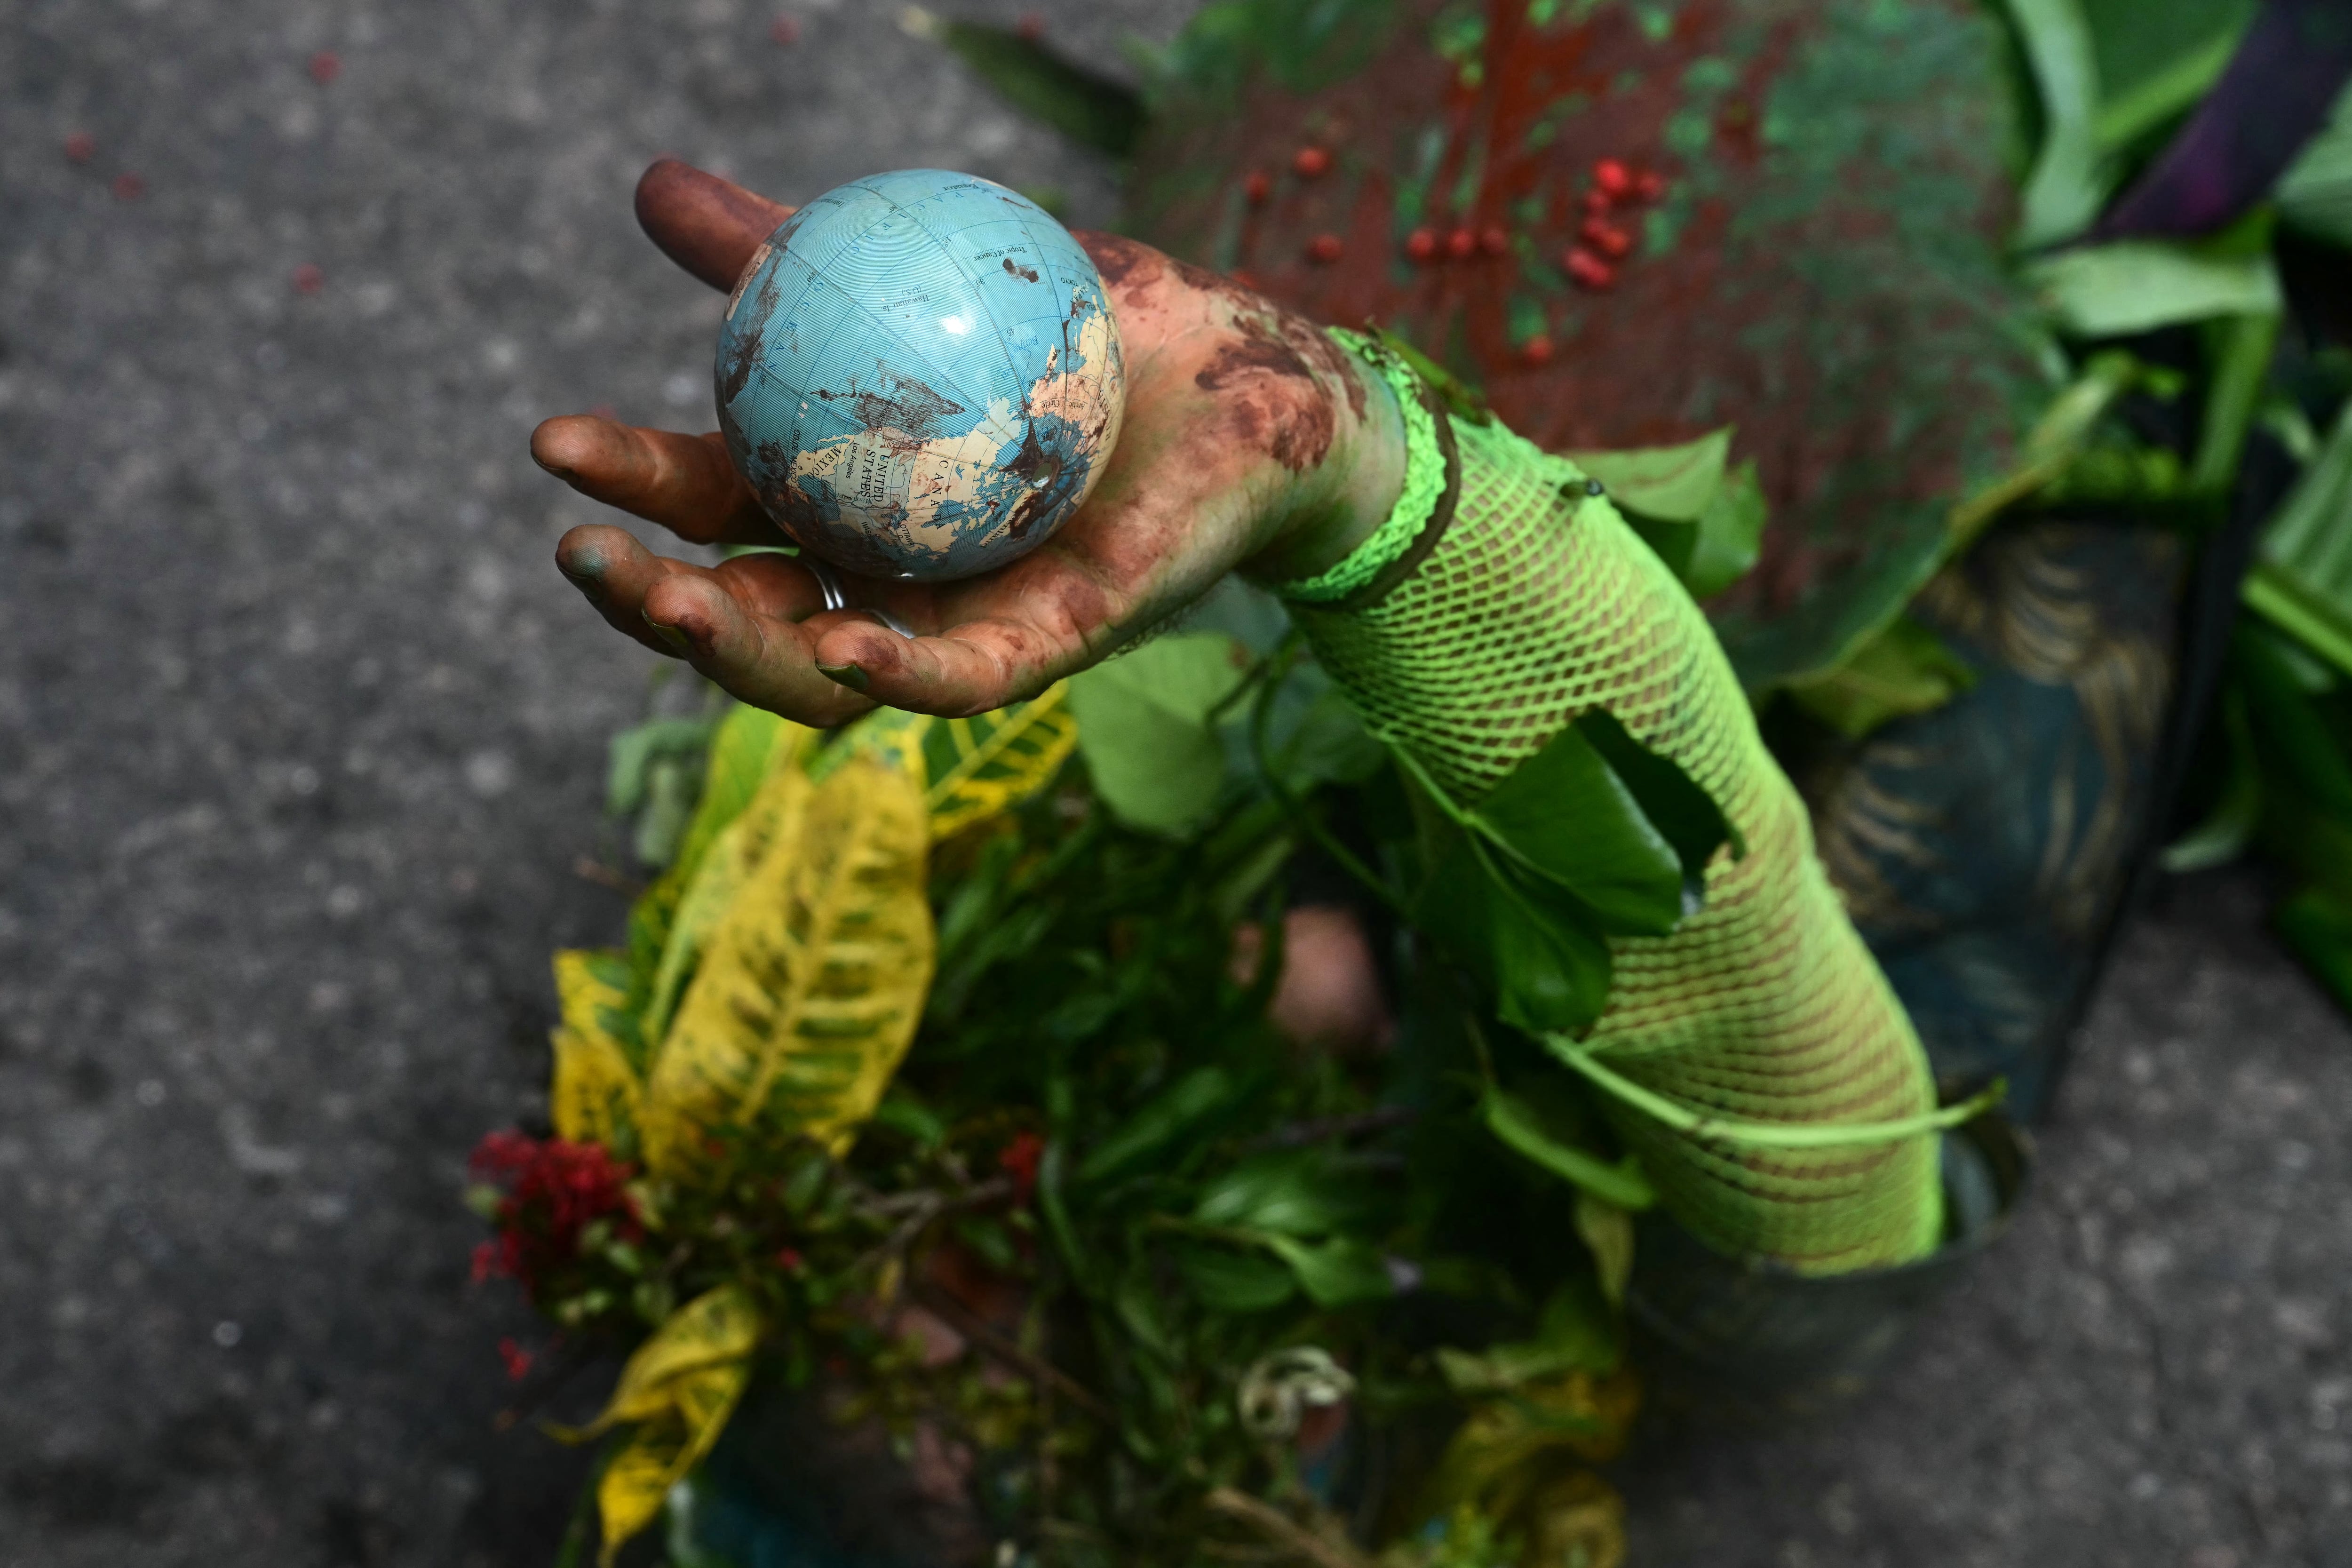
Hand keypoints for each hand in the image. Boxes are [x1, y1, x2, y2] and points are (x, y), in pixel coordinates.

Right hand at [533, 161, 1404, 723]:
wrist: (1246, 374)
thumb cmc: (1088, 321)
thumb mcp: (926, 268)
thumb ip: (792, 251)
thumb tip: (654, 187)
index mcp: (838, 494)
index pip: (710, 505)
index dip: (630, 484)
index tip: (554, 440)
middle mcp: (880, 573)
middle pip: (739, 615)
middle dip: (644, 599)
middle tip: (583, 547)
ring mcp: (954, 620)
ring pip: (822, 675)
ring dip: (737, 654)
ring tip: (671, 600)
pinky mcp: (1044, 649)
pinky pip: (957, 682)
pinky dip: (895, 673)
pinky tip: (843, 646)